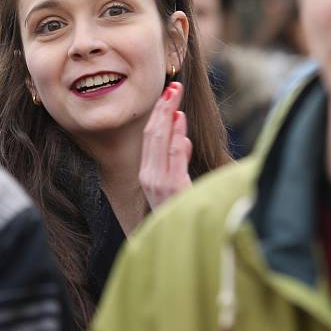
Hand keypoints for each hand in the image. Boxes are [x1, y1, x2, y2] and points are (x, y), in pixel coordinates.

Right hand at [139, 81, 192, 209]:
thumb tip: (182, 140)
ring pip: (160, 140)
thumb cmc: (180, 214)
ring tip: (175, 95)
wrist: (178, 244)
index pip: (151, 137)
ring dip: (168, 115)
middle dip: (162, 108)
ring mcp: (159, 182)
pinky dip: (176, 135)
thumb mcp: (176, 185)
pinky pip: (173, 156)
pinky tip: (180, 119)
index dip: (158, 114)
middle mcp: (148, 177)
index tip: (168, 95)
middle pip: (152, 134)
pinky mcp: (172, 188)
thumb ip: (177, 162)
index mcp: (147, 175)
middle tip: (173, 86)